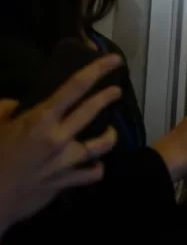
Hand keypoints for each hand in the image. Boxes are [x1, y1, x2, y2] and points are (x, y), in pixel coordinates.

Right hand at [0, 54, 121, 234]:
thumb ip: (10, 108)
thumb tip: (24, 104)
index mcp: (40, 120)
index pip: (75, 87)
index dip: (98, 70)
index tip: (115, 60)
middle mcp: (59, 138)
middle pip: (92, 111)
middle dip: (108, 97)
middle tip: (117, 91)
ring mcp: (65, 162)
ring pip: (102, 145)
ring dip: (109, 136)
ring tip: (110, 131)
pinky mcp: (66, 183)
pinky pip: (93, 174)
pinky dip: (96, 167)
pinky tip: (95, 163)